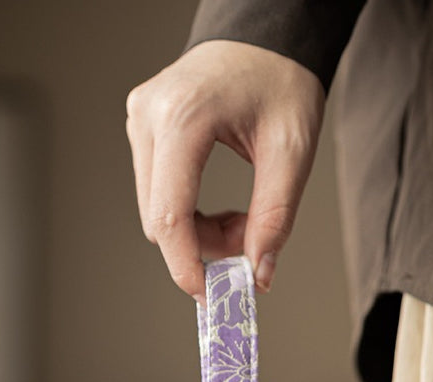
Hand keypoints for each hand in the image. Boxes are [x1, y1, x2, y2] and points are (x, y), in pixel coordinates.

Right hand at [126, 40, 324, 302]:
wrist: (266, 35)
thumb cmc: (280, 77)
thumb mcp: (293, 149)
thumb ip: (275, 217)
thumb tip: (259, 274)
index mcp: (182, 117)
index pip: (169, 215)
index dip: (188, 265)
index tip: (212, 296)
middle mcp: (149, 118)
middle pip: (159, 220)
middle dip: (203, 247)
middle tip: (249, 243)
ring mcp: (140, 123)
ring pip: (156, 213)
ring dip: (198, 233)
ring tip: (241, 220)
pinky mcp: (144, 132)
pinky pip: (158, 195)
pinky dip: (190, 214)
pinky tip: (221, 206)